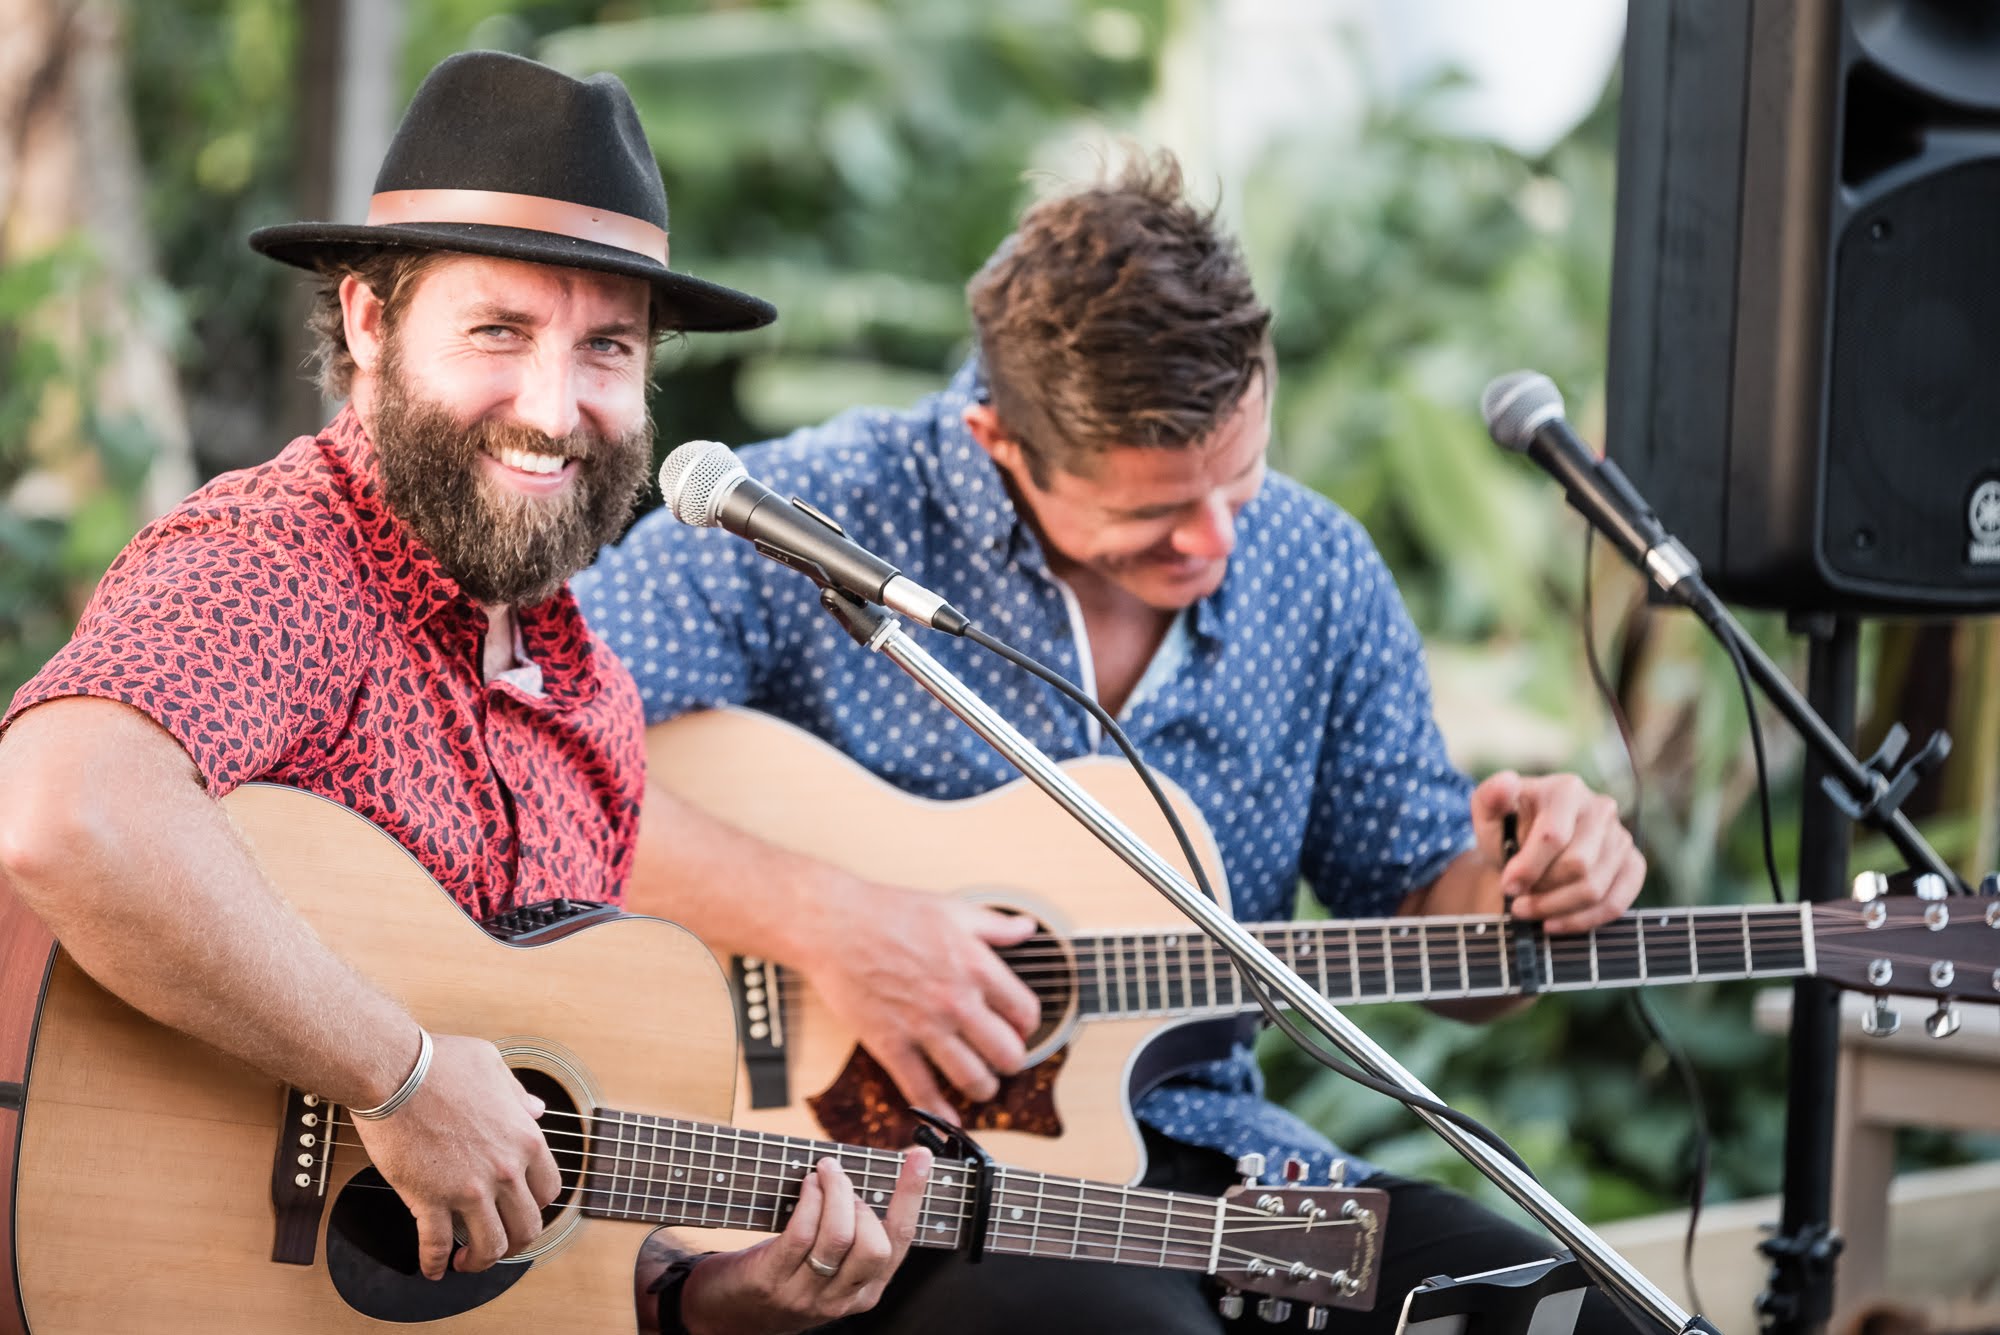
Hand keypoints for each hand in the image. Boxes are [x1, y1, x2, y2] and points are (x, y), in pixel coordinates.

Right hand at [348, 1032, 558, 1278]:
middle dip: (515, 1243)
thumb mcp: (493, 1066)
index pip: (549, 1189)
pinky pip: (435, 1245)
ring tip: (465, 1261)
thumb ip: (517, 1094)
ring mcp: (469, 1188)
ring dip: (480, 1261)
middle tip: (498, 1244)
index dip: (536, 1206)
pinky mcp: (429, 1198)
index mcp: (525, 1138)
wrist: (394, 1070)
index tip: (519, 1210)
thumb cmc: (440, 1062)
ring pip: (490, 1246)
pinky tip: (432, 1269)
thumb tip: (536, 1109)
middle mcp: (505, 1169)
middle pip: (527, 1226)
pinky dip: (434, 1264)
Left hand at [679, 1148, 931, 1334]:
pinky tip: (807, 1185)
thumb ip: (851, 1234)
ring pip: (839, 1237)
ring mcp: (807, 1295)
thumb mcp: (827, 1266)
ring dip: (835, 1191)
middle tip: (841, 1177)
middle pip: (874, 1245)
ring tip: (825, 1170)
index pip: (901, 1240)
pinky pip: (802, 1234)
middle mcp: (842, 1299)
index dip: (912, 1195)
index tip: (919, 1156)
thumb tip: (863, 1175)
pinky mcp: (773, 1283)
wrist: (726, 1315)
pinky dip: (810, 1200)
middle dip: (860, 1200)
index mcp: (866, 1291)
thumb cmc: (782, 1275)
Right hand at [799, 880, 1039, 1115]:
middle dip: (1011, 1061)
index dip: (1028, 1025)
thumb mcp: (953, 909)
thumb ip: (996, 925)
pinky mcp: (890, 1044)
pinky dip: (938, 1109)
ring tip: (982, 1085)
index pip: (1025, 1013)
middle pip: (1007, 1054)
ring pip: (972, 1079)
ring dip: (983, 1088)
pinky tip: (947, 1116)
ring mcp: (924, 1027)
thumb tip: (1026, 929)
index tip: (1020, 1028)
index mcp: (976, 967)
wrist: (833, 925)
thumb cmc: (887, 912)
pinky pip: (920, 1089)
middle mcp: (956, 1001)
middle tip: (1005, 1060)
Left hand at [1471, 771, 1644, 933]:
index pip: (1554, 836)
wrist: (1527, 845)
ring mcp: (1620, 836)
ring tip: (1530, 911)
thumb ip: (1490, 797)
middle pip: (1578, 865)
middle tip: (1517, 902)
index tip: (1507, 886)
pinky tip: (1554, 923)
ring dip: (1557, 909)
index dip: (1528, 868)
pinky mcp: (1632, 864)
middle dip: (1543, 891)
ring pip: (1595, 888)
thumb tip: (1505, 784)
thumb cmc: (1507, 829)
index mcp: (1566, 790)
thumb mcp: (1488, 813)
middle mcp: (1600, 808)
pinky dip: (1583, 920)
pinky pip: (1616, 902)